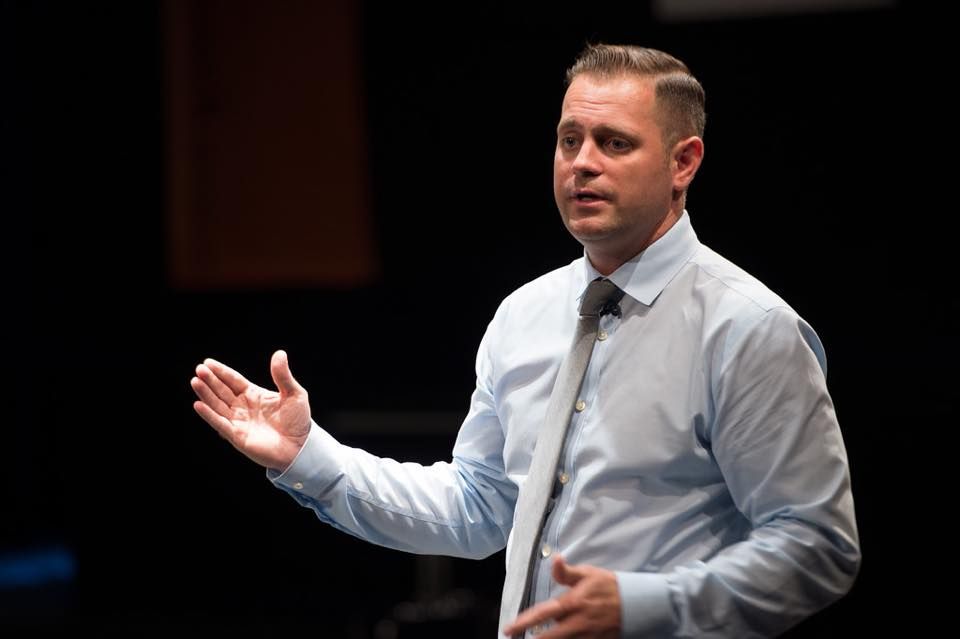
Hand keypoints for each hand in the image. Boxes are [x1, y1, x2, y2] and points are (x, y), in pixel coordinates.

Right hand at [191, 350, 310, 471]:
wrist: (301, 447)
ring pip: (217, 405)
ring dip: (206, 394)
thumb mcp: (294, 394)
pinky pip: (220, 424)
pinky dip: (209, 415)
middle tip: (199, 369)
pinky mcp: (237, 436)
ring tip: (195, 381)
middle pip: (222, 391)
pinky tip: (199, 405)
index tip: (207, 362)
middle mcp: (243, 407)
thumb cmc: (298, 421)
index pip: (233, 380)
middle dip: (210, 380)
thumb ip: (283, 375)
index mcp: (254, 395)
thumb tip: (280, 353)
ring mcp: (239, 422)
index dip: (221, 372)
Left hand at [503, 555, 621, 637]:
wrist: (636, 604)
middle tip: (515, 638)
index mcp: (572, 603)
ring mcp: (586, 635)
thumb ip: (567, 572)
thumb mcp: (588, 574)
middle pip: (549, 637)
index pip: (542, 614)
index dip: (523, 622)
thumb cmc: (609, 586)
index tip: (508, 629)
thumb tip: (554, 558)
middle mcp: (577, 622)